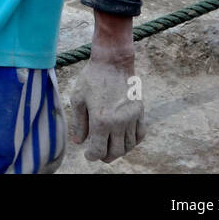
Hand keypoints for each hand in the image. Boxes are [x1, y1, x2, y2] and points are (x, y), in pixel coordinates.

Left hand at [68, 18, 145, 162]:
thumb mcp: (78, 99)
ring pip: (129, 145)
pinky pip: (140, 135)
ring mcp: (131, 118)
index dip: (92, 156)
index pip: (99, 149)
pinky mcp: (140, 112)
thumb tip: (79, 142)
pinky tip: (125, 140)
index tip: (88, 155)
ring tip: (110, 148)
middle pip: (116, 152)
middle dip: (106, 157)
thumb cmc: (92, 78)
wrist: (113, 62)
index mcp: (101, 120)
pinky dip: (133, 142)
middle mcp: (118, 122)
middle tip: (99, 155)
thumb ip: (78, 123)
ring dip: (120, 151)